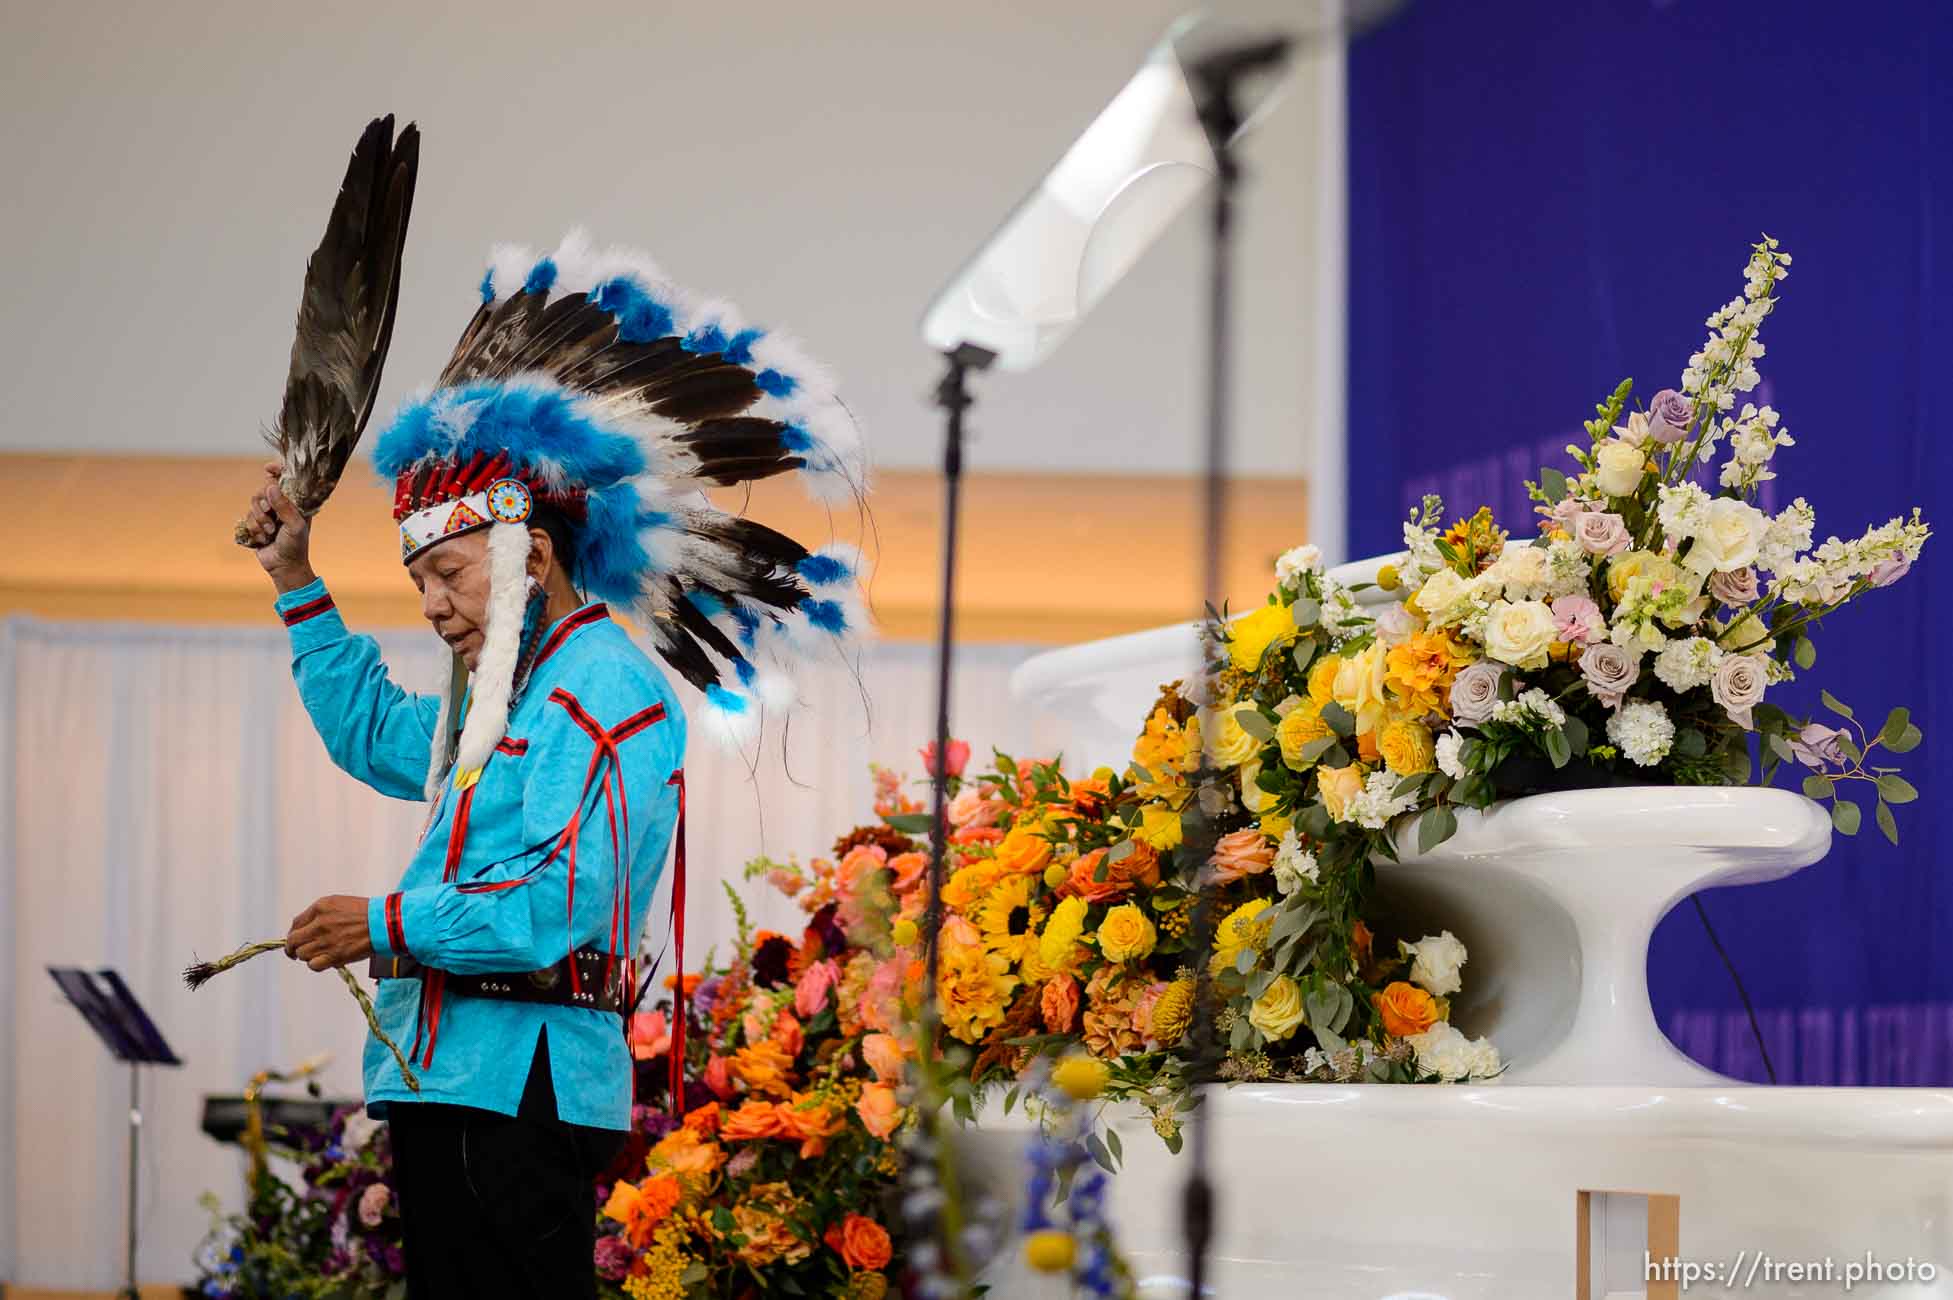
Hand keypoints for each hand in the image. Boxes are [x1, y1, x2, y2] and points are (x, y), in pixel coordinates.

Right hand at [243, 461, 316, 591]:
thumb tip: (271, 486)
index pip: (286, 480)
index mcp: (295, 502)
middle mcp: (281, 505)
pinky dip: (254, 529)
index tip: (268, 468)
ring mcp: (268, 514)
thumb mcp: (294, 525)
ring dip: (259, 521)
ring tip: (270, 533)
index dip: (277, 471)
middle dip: (263, 504)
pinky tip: (263, 539)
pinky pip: (247, 518)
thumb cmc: (296, 546)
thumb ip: (283, 506)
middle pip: (263, 490)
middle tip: (269, 514)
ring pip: (253, 504)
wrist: (284, 567)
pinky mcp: (256, 524)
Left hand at [286, 894, 374, 970]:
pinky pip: (313, 965)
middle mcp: (319, 923)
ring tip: (317, 955)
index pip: (296, 923)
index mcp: (320, 907)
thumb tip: (308, 928)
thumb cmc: (367, 913)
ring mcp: (325, 940)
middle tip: (295, 953)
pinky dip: (316, 965)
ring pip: (302, 954)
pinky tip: (324, 961)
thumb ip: (321, 914)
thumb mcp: (340, 904)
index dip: (293, 933)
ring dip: (307, 956)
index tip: (296, 939)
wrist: (385, 923)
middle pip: (293, 940)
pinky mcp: (334, 955)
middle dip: (292, 948)